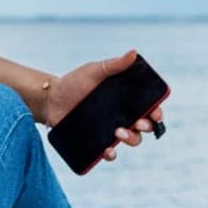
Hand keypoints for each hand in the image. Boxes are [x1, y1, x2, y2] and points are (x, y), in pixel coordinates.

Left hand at [35, 49, 166, 161]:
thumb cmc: (74, 82)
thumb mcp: (94, 71)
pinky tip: (108, 150)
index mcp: (126, 99)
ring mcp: (110, 131)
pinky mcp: (96, 142)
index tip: (156, 113)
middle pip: (144, 126)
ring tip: (118, 132)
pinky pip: (108, 153)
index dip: (157, 112)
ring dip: (132, 139)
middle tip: (138, 122)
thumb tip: (133, 53)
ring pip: (132, 140)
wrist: (51, 99)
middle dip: (147, 126)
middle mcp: (122, 116)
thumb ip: (114, 65)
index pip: (149, 107)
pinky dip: (111, 154)